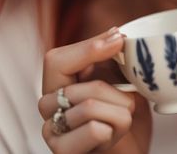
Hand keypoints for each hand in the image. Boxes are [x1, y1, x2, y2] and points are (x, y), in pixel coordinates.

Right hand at [39, 27, 149, 153]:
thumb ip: (112, 58)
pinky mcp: (62, 151)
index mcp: (58, 84)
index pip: (56, 60)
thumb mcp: (120, 78)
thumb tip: (115, 34)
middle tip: (128, 101)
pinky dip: (116, 130)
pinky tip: (112, 136)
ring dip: (121, 112)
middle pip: (83, 85)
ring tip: (121, 120)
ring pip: (91, 106)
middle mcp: (48, 107)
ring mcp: (51, 131)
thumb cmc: (122, 113)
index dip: (88, 49)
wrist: (128, 150)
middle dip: (118, 92)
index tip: (120, 39)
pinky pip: (96, 130)